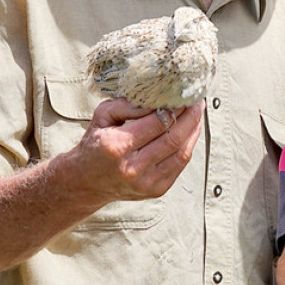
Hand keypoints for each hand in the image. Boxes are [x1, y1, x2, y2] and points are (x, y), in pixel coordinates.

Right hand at [71, 98, 204, 202]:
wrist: (86, 182)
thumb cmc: (96, 144)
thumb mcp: (102, 117)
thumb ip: (126, 105)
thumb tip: (156, 98)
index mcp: (117, 146)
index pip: (157, 123)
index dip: (176, 107)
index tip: (184, 94)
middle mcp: (133, 168)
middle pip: (173, 139)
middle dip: (190, 117)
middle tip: (198, 100)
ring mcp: (146, 182)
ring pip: (182, 153)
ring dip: (194, 130)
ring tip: (198, 113)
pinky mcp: (156, 190)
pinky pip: (180, 165)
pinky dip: (189, 146)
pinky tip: (191, 131)